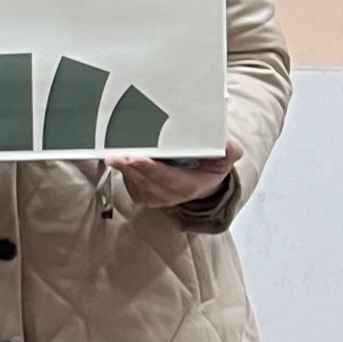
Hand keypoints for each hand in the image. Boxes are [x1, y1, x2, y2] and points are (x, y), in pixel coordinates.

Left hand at [111, 140, 239, 213]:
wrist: (201, 184)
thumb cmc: (209, 169)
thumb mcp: (225, 160)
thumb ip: (229, 152)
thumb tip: (228, 145)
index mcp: (188, 187)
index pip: (166, 178)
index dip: (150, 168)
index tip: (136, 159)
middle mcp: (169, 195)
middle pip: (146, 180)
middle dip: (130, 167)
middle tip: (117, 155)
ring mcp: (154, 196)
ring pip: (135, 182)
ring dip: (123, 169)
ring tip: (114, 155)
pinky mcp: (142, 194)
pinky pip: (130, 183)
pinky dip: (124, 171)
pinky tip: (119, 159)